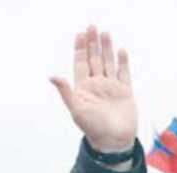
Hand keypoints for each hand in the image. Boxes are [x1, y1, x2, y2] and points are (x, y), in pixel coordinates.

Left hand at [50, 26, 137, 154]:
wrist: (114, 141)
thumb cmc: (93, 128)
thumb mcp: (76, 109)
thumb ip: (66, 91)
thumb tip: (52, 76)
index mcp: (84, 88)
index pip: (81, 63)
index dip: (80, 49)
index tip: (80, 34)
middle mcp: (97, 85)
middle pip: (94, 59)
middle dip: (93, 43)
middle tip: (92, 27)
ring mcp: (111, 88)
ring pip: (108, 63)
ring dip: (107, 48)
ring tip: (106, 33)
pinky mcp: (125, 92)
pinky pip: (124, 73)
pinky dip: (123, 62)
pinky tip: (121, 51)